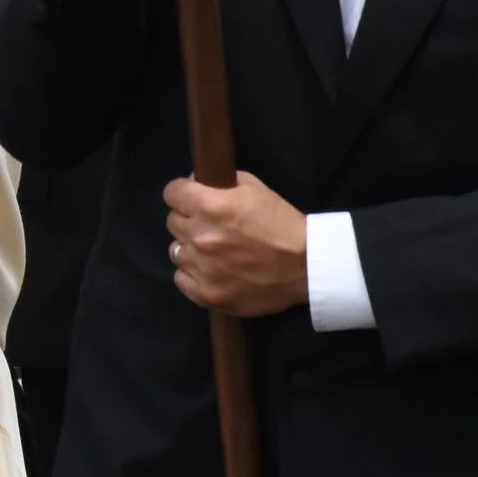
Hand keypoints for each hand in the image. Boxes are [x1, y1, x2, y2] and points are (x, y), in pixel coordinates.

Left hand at [162, 171, 306, 316]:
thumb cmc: (280, 223)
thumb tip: (191, 183)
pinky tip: (212, 271)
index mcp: (211, 206)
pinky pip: (181, 279)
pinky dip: (193, 274)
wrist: (306, 266)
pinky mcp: (206, 294)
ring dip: (190, 249)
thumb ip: (218, 182)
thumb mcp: (253, 188)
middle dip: (188, 220)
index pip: (171, 193)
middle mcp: (201, 236)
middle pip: (172, 222)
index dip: (181, 194)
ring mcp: (202, 268)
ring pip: (176, 251)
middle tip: (210, 227)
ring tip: (214, 252)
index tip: (190, 199)